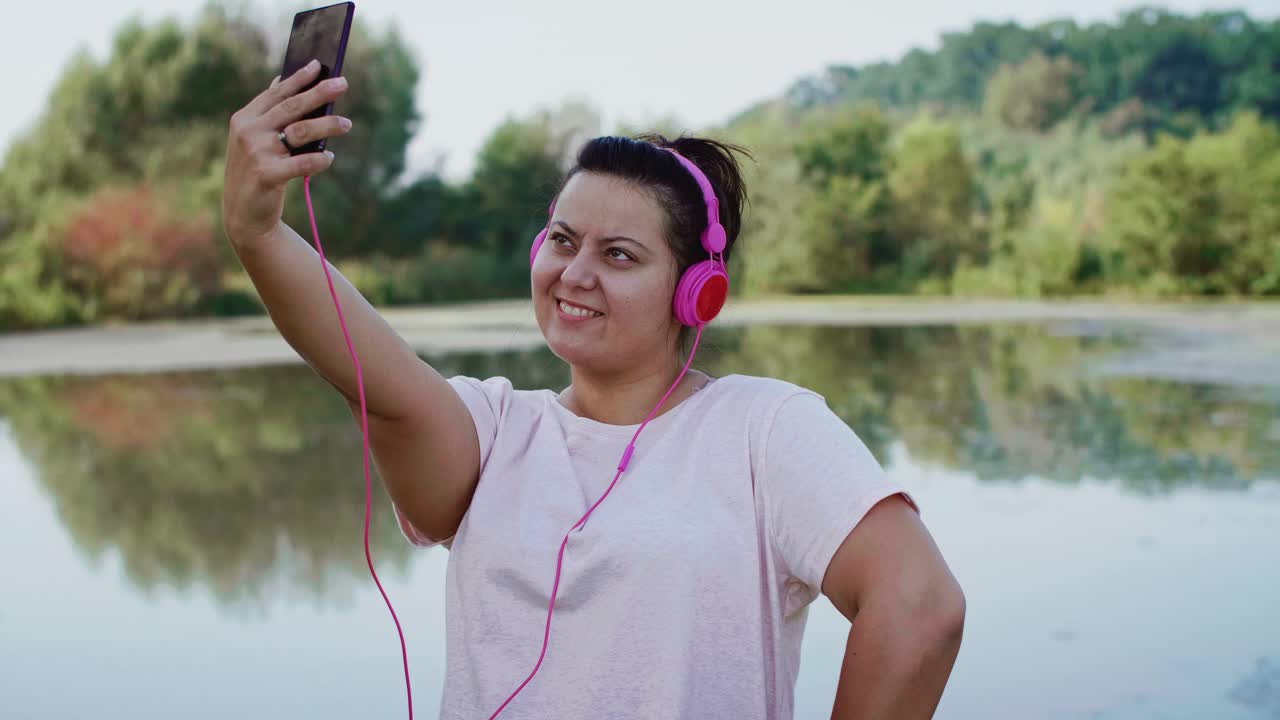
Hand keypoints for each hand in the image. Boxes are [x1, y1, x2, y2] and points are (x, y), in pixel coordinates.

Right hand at [221, 59, 351, 247]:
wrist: (243, 215)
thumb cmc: (256, 172)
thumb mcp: (254, 140)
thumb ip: (268, 113)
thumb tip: (282, 80)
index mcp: (244, 119)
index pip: (276, 93)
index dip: (298, 78)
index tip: (319, 64)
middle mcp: (248, 132)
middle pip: (291, 107)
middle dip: (319, 92)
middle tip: (343, 83)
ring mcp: (256, 152)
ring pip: (301, 131)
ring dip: (327, 125)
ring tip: (346, 123)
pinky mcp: (267, 175)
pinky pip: (302, 162)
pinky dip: (320, 159)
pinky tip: (330, 157)